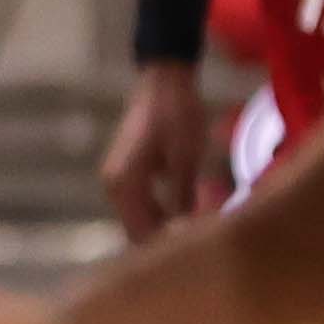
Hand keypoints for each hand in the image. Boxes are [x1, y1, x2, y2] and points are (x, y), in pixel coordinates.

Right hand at [97, 61, 222, 239]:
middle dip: (172, 235)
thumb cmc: (176, 114)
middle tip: (210, 228)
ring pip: (143, 217)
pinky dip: (166, 208)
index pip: (141, 233)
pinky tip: (195, 202)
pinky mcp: (128, 173)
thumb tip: (187, 231)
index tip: (205, 238)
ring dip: (170, 222)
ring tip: (207, 215)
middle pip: (140, 229)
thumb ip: (182, 197)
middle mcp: (113, 187)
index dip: (172, 243)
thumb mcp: (186, 157)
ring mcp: (118, 180)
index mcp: (122, 185)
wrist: (163, 80)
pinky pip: (145, 203)